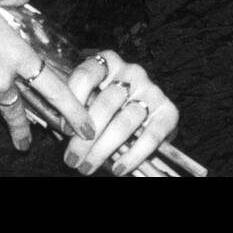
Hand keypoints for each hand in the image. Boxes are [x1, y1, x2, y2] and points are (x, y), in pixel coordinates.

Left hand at [62, 50, 178, 176]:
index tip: (64, 129)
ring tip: (87, 167)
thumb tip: (63, 130)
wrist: (144, 117)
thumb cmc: (107, 110)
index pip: (87, 74)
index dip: (73, 102)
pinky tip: (118, 168)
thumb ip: (78, 110)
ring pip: (126, 121)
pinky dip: (133, 155)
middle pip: (107, 102)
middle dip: (85, 136)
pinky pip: (152, 135)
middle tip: (73, 159)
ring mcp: (152, 91)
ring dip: (103, 149)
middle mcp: (132, 73)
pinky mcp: (169, 112)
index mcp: (109, 64)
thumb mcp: (90, 101)